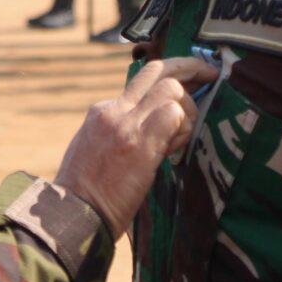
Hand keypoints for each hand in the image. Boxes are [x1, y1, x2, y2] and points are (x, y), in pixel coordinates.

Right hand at [54, 57, 215, 237]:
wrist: (72, 214)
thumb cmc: (84, 195)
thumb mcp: (93, 152)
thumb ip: (118, 135)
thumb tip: (149, 134)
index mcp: (102, 112)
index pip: (143, 81)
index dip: (171, 86)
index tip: (187, 94)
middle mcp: (114, 110)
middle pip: (158, 69)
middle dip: (189, 67)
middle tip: (209, 75)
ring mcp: (126, 124)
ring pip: (171, 88)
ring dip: (189, 109)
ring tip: (182, 138)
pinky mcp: (140, 144)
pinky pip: (174, 115)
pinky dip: (184, 128)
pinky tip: (175, 149)